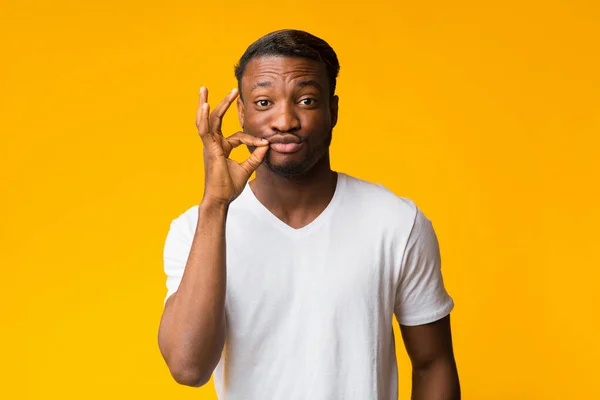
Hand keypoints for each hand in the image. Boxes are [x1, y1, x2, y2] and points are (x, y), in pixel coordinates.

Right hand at [196, 87, 268, 205]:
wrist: (221, 200)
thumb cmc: (229, 187)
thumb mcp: (247, 169)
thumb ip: (256, 156)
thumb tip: (267, 145)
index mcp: (222, 148)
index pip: (238, 136)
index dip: (252, 139)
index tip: (264, 144)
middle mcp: (214, 144)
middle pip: (216, 119)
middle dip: (222, 103)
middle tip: (232, 90)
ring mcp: (209, 146)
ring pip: (207, 120)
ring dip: (206, 104)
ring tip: (204, 89)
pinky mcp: (208, 149)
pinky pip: (205, 130)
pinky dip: (205, 117)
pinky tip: (207, 105)